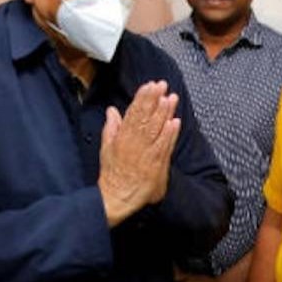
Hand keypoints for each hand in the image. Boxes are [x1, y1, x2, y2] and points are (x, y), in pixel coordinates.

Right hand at [98, 80, 180, 226]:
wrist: (117, 196)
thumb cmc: (112, 173)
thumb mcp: (106, 147)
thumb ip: (111, 127)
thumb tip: (112, 111)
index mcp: (122, 136)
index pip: (133, 112)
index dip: (142, 98)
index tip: (149, 85)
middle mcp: (135, 142)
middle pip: (146, 117)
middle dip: (155, 99)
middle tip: (162, 85)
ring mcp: (146, 152)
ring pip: (156, 128)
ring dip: (164, 112)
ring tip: (171, 98)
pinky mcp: (156, 163)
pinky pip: (164, 146)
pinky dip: (170, 134)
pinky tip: (175, 122)